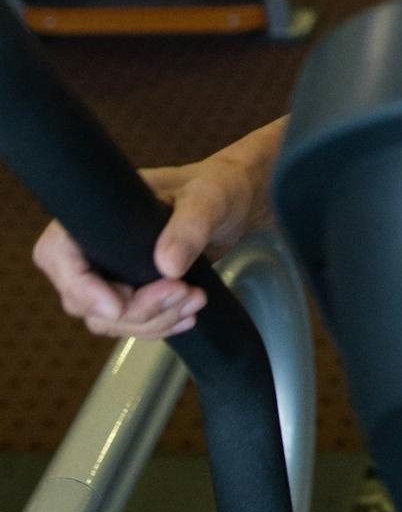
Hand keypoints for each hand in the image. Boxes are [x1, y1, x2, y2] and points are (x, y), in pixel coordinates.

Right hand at [32, 153, 259, 343]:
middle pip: (83, 299)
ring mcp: (110, 271)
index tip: (119, 305)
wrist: (233, 204)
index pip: (57, 254)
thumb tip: (168, 266)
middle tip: (183, 292)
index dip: (80, 286)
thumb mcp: (208, 199)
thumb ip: (190, 227)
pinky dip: (158, 326)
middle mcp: (94, 244)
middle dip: (135, 308)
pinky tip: (187, 316)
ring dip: (152, 320)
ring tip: (196, 300)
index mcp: (96, 212)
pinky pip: (129, 323)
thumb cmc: (215, 186)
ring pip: (107, 319)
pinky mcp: (131, 290)